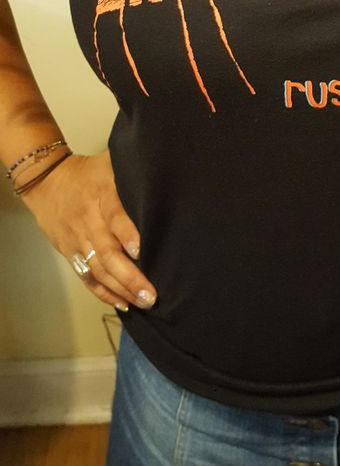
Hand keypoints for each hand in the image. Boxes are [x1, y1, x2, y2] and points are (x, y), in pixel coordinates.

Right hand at [18, 148, 156, 311]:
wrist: (46, 181)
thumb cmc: (89, 172)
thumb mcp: (112, 162)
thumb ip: (135, 169)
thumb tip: (167, 171)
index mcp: (101, 195)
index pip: (114, 216)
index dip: (127, 234)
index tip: (141, 251)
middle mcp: (88, 220)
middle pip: (107, 252)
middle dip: (130, 276)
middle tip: (151, 293)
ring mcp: (78, 240)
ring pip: (98, 269)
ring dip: (121, 289)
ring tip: (143, 302)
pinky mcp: (70, 253)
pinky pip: (86, 276)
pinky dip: (103, 292)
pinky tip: (122, 303)